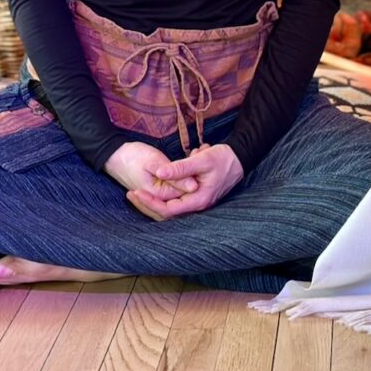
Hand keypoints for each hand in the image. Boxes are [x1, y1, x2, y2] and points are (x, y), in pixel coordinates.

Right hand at [104, 141, 197, 197]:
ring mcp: (156, 194)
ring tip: (195, 154)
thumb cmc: (132, 156)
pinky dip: (182, 178)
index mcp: (158, 194)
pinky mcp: (157, 188)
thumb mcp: (154, 161)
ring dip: (188, 178)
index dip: (195, 180)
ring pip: (179, 192)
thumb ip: (174, 174)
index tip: (201, 158)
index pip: (184, 194)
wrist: (115, 155)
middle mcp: (158, 198)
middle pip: (183, 196)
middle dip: (193, 180)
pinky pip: (173, 188)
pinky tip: (188, 163)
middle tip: (199, 154)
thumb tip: (194, 186)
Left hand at [126, 143, 243, 220]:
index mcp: (198, 200)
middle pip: (166, 212)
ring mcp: (197, 202)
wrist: (240, 158)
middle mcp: (197, 205)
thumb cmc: (223, 159)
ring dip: (156, 197)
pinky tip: (161, 180)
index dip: (150, 202)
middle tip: (130, 193)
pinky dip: (167, 192)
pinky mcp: (197, 195)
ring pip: (171, 206)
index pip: (168, 209)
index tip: (136, 192)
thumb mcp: (201, 160)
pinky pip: (177, 198)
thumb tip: (159, 172)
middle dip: (148, 203)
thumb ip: (181, 168)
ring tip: (139, 189)